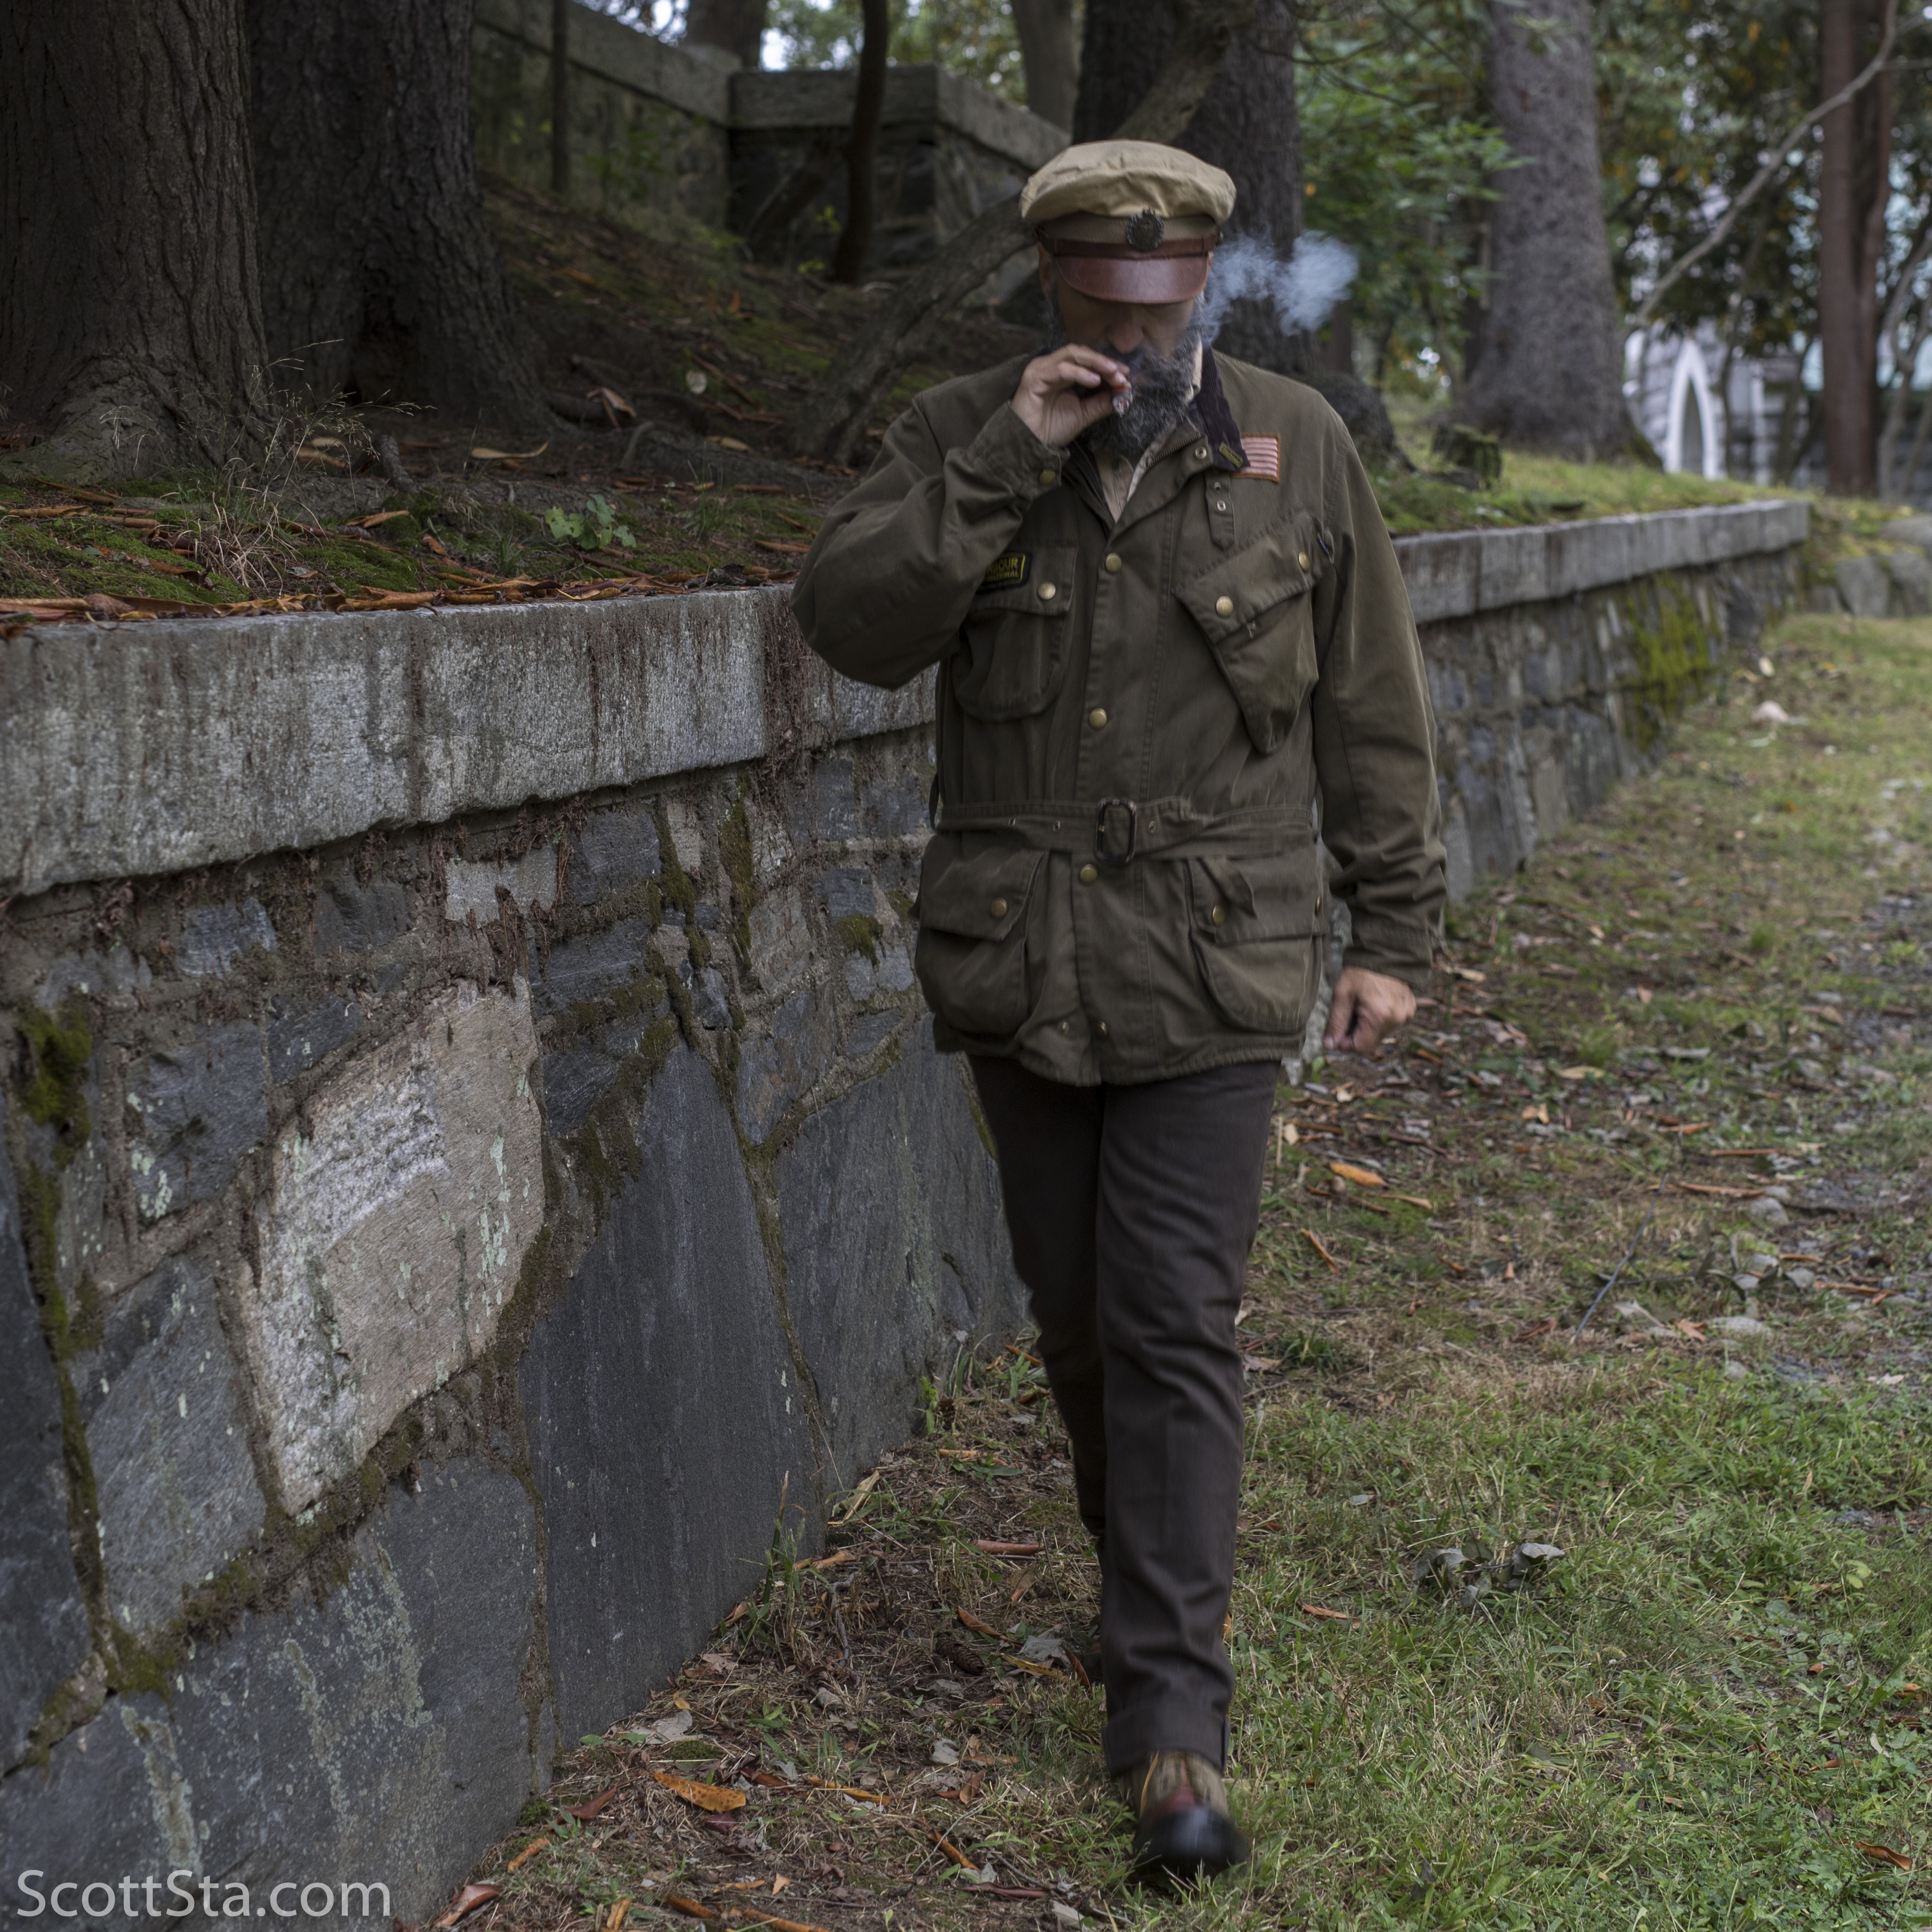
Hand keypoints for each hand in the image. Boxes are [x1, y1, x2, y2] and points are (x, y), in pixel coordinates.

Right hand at [1010, 344, 1130, 446]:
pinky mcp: (1034, 377)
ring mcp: (1041, 369)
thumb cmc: (1050, 430)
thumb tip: (1124, 393)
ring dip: (1095, 363)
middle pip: (1081, 353)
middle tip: (1122, 373)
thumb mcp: (1083, 415)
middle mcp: (1051, 366)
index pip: (1087, 360)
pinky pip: (1060, 369)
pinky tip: (1094, 381)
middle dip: (1104, 362)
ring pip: (1071, 355)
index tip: (1126, 375)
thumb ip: (1101, 403)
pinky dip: (1079, 373)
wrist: (1028, 445)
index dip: (1107, 366)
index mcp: (1062, 372)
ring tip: (1112, 374)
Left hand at [1323, 967, 1415, 1054]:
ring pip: (1380, 1033)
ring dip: (1367, 1026)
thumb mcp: (1342, 994)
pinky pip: (1390, 1024)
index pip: (1360, 1047)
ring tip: (1362, 1005)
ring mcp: (1406, 1016)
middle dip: (1355, 1033)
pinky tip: (1373, 1003)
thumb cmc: (1362, 971)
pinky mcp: (1410, 1011)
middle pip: (1370, 1041)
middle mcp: (1397, 1020)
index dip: (1345, 1043)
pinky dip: (1379, 1019)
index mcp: (1379, 1017)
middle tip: (1349, 1012)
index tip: (1337, 1030)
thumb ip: (1335, 1022)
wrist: (1387, 952)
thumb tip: (1329, 1045)